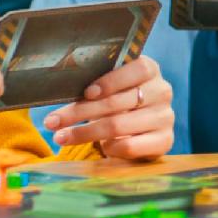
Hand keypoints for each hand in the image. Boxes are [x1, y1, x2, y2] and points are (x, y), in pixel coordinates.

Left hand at [43, 56, 173, 160]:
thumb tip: (61, 88)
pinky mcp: (165, 141)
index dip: (110, 81)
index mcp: (150, 70)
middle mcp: (162, 91)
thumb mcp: (112, 88)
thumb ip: (96, 85)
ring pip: (118, 125)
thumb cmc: (120, 102)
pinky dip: (111, 147)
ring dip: (85, 132)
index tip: (86, 93)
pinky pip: (131, 146)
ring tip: (61, 137)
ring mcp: (165, 117)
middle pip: (117, 101)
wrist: (143, 130)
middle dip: (80, 112)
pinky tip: (99, 148)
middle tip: (52, 122)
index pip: (136, 69)